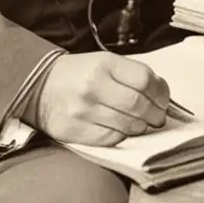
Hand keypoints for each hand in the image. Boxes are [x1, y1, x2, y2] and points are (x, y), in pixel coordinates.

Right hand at [35, 53, 170, 145]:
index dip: (161, 93)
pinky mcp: (73, 131)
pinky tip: (121, 130)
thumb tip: (162, 95)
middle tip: (157, 118)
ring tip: (140, 124)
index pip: (145, 80)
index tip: (163, 101)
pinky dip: (121, 136)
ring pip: (127, 125)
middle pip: (138, 105)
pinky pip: (110, 139)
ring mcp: (81, 111)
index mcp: (103, 64)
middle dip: (155, 115)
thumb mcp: (105, 63)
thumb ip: (133, 75)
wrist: (40, 85)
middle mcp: (92, 86)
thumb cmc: (81, 74)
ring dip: (140, 127)